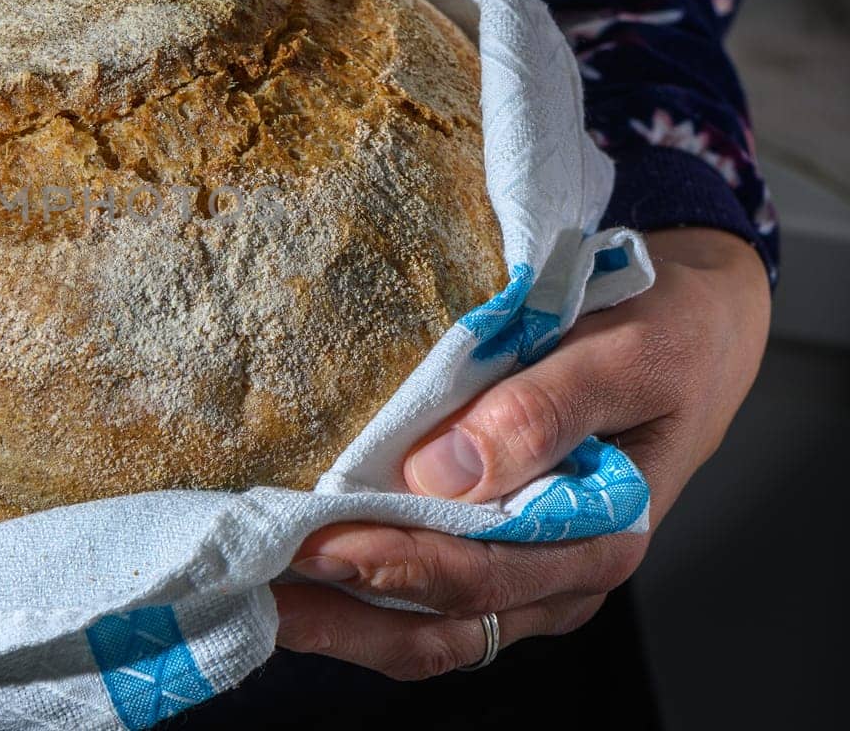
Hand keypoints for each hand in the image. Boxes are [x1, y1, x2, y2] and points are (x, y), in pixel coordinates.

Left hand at [272, 227, 768, 678]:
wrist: (695, 325)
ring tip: (258, 598)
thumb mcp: (627, 354)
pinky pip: (426, 601)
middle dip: (346, 610)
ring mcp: (527, 573)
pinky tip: (301, 582)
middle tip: (258, 583)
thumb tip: (444, 473)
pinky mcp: (496, 552)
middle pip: (443, 622)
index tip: (317, 544)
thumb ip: (543, 411)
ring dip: (343, 622)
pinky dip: (363, 601)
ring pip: (426, 628)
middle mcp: (562, 573)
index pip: (485, 575)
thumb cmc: (669, 334)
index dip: (398, 564)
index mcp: (604, 535)